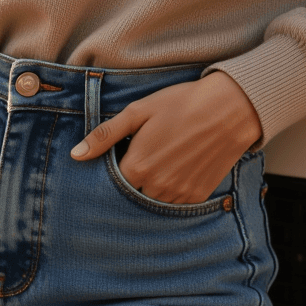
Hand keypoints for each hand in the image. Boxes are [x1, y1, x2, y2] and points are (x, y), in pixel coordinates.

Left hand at [70, 71, 261, 203]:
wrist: (230, 110)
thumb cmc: (181, 104)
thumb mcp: (139, 111)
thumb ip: (105, 135)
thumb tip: (76, 155)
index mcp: (137, 167)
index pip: (111, 181)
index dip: (116, 165)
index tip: (123, 151)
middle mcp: (156, 188)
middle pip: (132, 192)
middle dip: (133, 177)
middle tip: (146, 152)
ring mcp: (178, 195)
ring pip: (153, 199)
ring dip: (152, 184)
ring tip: (164, 155)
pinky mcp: (197, 197)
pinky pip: (175, 201)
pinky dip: (172, 187)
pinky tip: (180, 164)